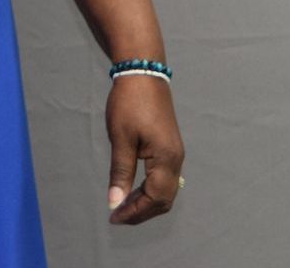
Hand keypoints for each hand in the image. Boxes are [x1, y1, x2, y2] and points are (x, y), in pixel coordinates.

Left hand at [105, 74, 184, 224]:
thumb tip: (115, 202)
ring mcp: (175, 153)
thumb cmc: (129, 103)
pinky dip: (150, 189)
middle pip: (164, 200)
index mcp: (166, 159)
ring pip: (165, 190)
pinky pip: (164, 178)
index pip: (154, 199)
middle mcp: (176, 160)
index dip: (134, 212)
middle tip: (117, 214)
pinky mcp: (169, 146)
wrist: (143, 72)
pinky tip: (133, 187)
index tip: (113, 217)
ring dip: (146, 201)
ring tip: (122, 204)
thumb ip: (120, 172)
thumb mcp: (121, 138)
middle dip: (142, 212)